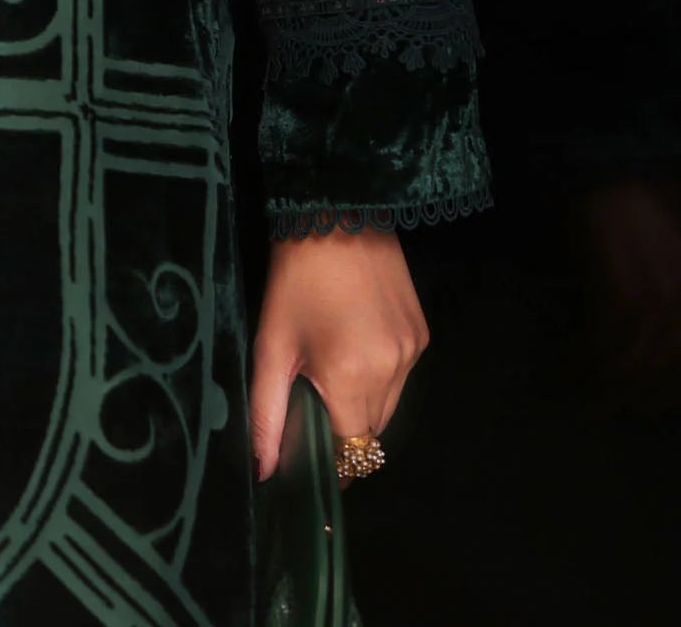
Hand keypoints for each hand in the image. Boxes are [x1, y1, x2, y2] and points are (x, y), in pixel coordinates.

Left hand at [249, 224, 428, 479]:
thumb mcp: (271, 345)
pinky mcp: (422, 334)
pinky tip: (355, 343)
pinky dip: (380, 374)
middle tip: (313, 400)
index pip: (352, 452)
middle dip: (343, 427)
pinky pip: (402, 375)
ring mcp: (412, 352)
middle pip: (371, 432)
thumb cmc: (294, 279)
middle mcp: (392, 371)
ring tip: (333, 365)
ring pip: (389, 406)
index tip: (310, 450)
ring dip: (363, 402)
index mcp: (352, 379)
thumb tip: (264, 472)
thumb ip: (267, 413)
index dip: (330, 460)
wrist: (336, 214)